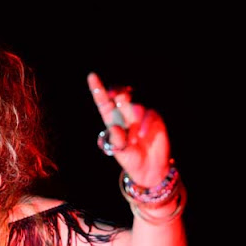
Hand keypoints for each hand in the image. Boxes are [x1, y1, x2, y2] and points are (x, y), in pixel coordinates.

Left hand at [88, 72, 170, 186]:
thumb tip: (115, 128)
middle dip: (118, 92)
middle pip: (120, 95)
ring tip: (133, 139)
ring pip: (135, 106)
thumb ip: (116, 140)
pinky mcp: (154, 119)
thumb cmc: (129, 157)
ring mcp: (139, 115)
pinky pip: (149, 115)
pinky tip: (141, 135)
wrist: (147, 168)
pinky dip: (145, 124)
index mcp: (111, 118)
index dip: (97, 88)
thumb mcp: (118, 150)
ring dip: (133, 119)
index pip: (103, 100)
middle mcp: (125, 113)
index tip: (92, 76)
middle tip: (117, 96)